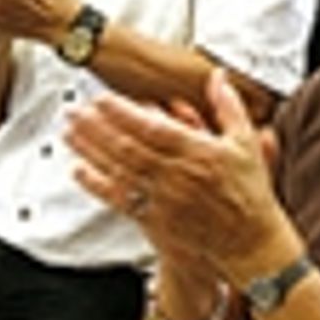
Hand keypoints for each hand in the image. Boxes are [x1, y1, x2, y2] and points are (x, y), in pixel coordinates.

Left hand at [64, 70, 297, 281]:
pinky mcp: (154, 220)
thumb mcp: (246, 143)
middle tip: (73, 111)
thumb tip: (217, 76)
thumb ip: (229, 107)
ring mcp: (163, 200)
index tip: (102, 99)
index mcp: (198, 153)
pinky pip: (120, 200)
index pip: (153, 129)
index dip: (125, 114)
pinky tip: (78, 170)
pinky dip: (97, 185)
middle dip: (97, 128)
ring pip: (119, 171)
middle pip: (128, 148)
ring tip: (69, 132)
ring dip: (91, 151)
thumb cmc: (250, 192)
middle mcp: (177, 176)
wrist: (249, 243)